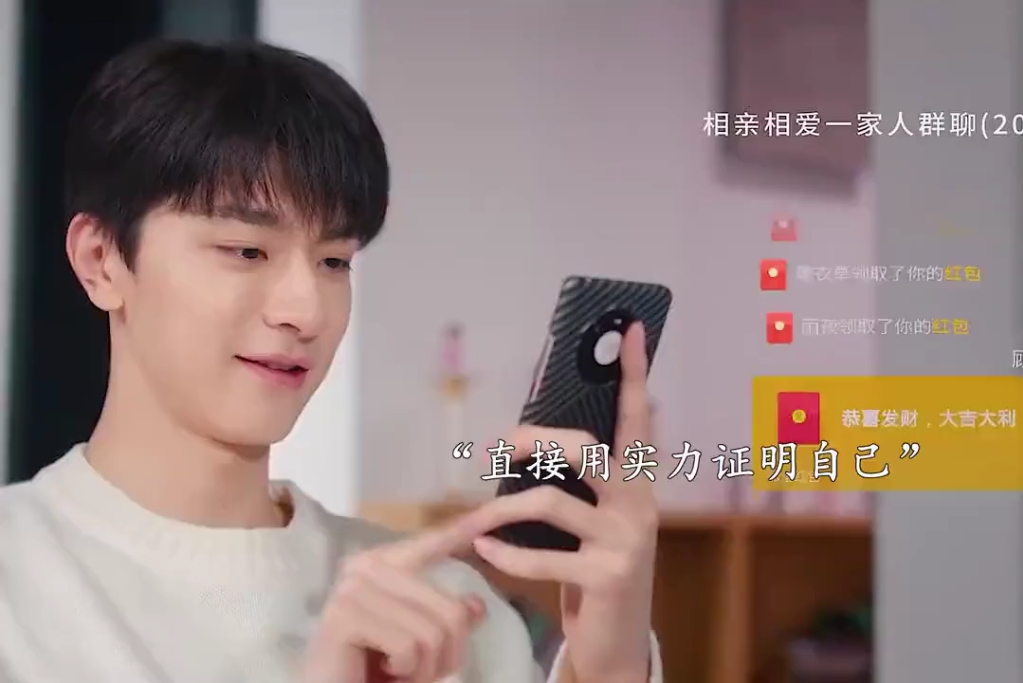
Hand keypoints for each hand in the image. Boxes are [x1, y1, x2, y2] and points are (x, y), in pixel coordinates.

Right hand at [302, 520, 492, 682]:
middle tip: (420, 671)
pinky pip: (408, 646)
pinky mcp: (344, 617)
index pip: (431, 543)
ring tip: (400, 672)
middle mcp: (365, 567)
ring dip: (425, 668)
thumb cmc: (373, 670)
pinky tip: (385, 671)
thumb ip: (446, 622)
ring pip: (432, 632)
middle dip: (447, 654)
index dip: (464, 529)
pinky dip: (407, 670)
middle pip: (450, 609)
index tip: (490, 513)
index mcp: (383, 564)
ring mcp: (352, 589)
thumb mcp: (420, 645)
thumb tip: (477, 605)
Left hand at [470, 323, 657, 682]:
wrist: (618, 641)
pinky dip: (505, 554)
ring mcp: (626, 541)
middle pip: (584, 449)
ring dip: (500, 511)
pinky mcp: (607, 577)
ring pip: (550, 502)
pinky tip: (487, 552)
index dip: (633, 373)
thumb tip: (530, 439)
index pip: (637, 419)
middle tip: (500, 449)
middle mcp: (639, 504)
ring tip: (475, 522)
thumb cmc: (596, 567)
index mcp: (636, 482)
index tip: (627, 328)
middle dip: (534, 441)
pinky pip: (541, 557)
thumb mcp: (595, 520)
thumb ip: (578, 481)